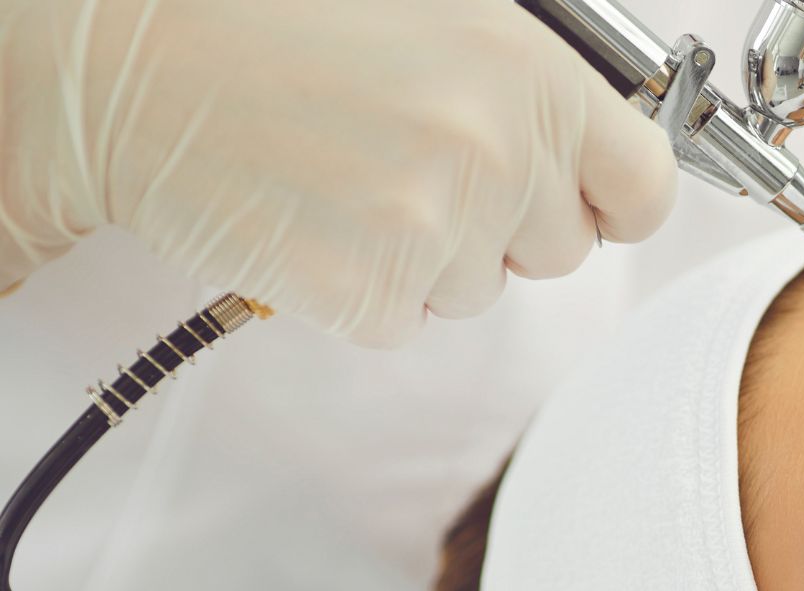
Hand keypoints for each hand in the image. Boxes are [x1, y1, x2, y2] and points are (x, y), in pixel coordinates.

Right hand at [0, 0, 676, 346]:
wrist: (127, 56)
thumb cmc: (271, 14)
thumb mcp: (440, 11)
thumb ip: (535, 83)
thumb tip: (601, 151)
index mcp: (531, 73)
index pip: (645, 185)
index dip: (618, 199)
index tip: (593, 199)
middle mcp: (497, 152)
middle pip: (562, 248)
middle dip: (510, 221)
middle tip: (423, 160)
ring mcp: (434, 230)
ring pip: (479, 286)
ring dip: (432, 250)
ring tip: (353, 170)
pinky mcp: (365, 292)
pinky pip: (404, 316)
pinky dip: (365, 282)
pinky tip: (314, 210)